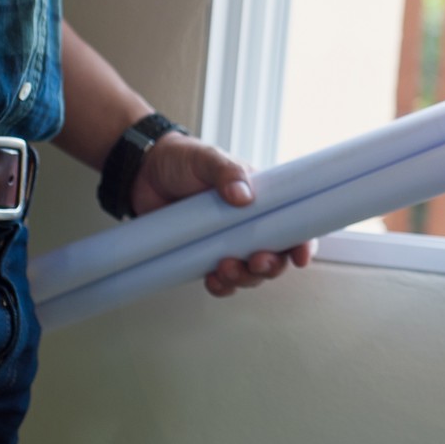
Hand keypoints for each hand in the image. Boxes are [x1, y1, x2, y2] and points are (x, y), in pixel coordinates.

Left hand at [128, 132, 313, 297]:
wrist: (142, 172)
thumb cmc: (181, 159)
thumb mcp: (206, 157)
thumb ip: (226, 172)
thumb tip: (244, 196)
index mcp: (260, 199)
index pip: (292, 225)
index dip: (302, 244)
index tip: (300, 256)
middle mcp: (248, 224)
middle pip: (275, 256)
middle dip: (271, 266)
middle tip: (256, 261)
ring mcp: (226, 242)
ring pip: (250, 273)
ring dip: (244, 278)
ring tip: (226, 268)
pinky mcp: (204, 256)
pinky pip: (222, 280)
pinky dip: (222, 286)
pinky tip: (213, 281)